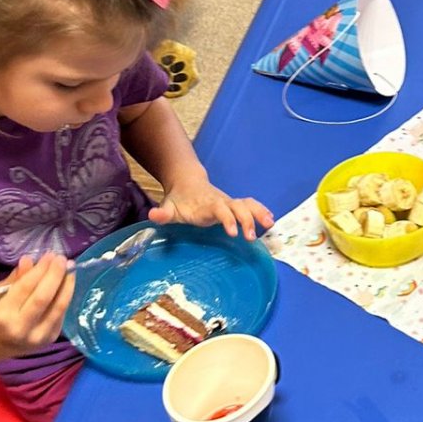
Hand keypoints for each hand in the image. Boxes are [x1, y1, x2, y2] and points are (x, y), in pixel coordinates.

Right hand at [0, 253, 74, 359]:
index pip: (26, 287)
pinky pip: (61, 314)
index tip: (49, 255)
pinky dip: (66, 296)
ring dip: (67, 284)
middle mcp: (21, 328)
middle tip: (62, 258)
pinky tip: (67, 283)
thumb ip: (15, 278)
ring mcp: (37, 336)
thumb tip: (29, 259)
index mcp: (3, 314)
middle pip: (44, 297)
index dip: (40, 269)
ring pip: (58, 307)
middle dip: (56, 275)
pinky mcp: (50, 339)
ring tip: (71, 268)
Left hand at [149, 181, 273, 238]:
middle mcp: (222, 201)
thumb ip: (162, 214)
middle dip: (247, 221)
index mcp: (207, 204)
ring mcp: (230, 202)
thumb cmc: (178, 201)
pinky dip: (261, 211)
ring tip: (270, 226)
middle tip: (251, 238)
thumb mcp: (168, 207)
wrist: (187, 183)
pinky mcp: (235, 205)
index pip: (220, 210)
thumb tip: (152, 216)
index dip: (228, 220)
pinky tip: (270, 222)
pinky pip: (251, 206)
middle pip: (239, 207)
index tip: (233, 233)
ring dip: (259, 214)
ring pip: (248, 204)